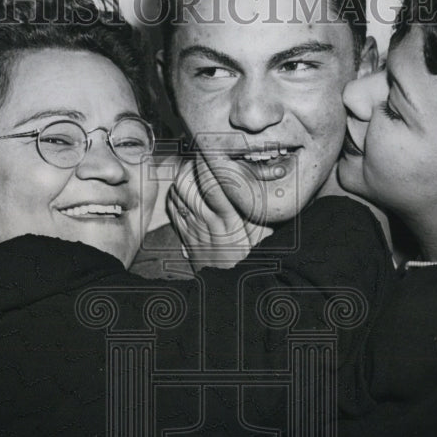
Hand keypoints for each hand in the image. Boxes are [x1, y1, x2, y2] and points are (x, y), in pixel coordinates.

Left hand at [166, 153, 269, 270]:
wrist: (230, 291)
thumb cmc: (252, 260)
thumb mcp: (264, 234)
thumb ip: (259, 210)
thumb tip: (263, 183)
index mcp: (229, 221)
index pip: (214, 184)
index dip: (209, 162)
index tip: (212, 146)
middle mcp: (206, 222)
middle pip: (185, 184)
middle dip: (190, 164)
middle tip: (200, 154)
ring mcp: (192, 228)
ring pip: (176, 194)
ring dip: (182, 176)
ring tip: (194, 167)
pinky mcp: (184, 235)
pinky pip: (173, 207)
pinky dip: (176, 193)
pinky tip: (186, 188)